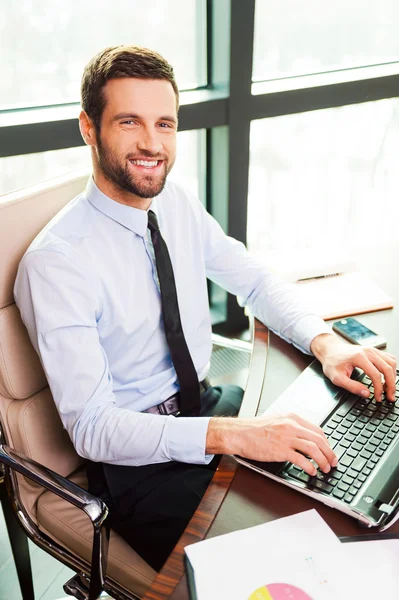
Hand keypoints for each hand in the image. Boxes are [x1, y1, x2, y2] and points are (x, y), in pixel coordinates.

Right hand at [206, 413, 337, 475]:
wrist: (239, 433)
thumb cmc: (254, 429)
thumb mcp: (275, 420)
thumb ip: (290, 426)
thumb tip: (304, 437)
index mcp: (291, 417)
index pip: (317, 429)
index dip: (326, 442)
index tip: (329, 450)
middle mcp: (291, 425)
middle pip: (319, 439)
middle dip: (329, 453)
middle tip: (333, 462)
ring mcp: (286, 438)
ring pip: (314, 449)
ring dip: (323, 461)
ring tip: (325, 469)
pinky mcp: (281, 450)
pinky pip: (301, 459)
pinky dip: (310, 467)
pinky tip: (311, 472)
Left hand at [311, 333, 396, 401]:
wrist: (330, 349)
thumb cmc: (332, 362)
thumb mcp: (337, 377)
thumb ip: (352, 387)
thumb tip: (366, 394)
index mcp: (359, 357)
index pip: (376, 375)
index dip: (379, 389)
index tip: (378, 398)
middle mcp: (368, 351)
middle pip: (387, 368)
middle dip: (391, 385)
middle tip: (390, 397)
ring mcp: (372, 350)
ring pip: (391, 363)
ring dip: (393, 377)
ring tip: (388, 389)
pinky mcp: (374, 351)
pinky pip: (389, 359)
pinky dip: (391, 369)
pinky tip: (388, 378)